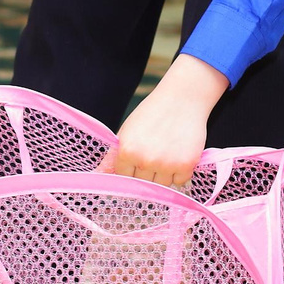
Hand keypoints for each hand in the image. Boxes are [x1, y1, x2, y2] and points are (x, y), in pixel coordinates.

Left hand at [103, 55, 228, 189]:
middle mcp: (146, 160)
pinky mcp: (186, 165)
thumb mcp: (127, 131)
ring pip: (162, 185)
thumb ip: (113, 156)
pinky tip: (179, 153)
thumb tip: (97, 175)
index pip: (124, 177)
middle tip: (155, 151)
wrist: (182, 98)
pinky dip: (180, 172)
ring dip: (164, 174)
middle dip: (147, 172)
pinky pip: (179, 181)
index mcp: (127, 151)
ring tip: (167, 152)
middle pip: (143, 184)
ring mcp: (167, 164)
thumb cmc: (152, 113)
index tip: (138, 157)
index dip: (131, 168)